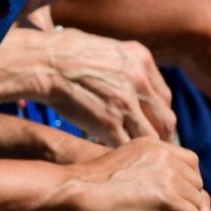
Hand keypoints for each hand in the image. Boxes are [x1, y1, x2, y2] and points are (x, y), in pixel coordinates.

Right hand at [0, 28, 176, 144]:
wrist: (44, 62)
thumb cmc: (66, 53)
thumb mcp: (107, 49)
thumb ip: (125, 67)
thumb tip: (131, 83)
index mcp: (141, 59)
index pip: (164, 96)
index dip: (159, 114)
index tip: (153, 125)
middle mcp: (140, 81)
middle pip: (166, 119)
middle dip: (162, 136)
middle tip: (155, 149)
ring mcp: (126, 104)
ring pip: (152, 137)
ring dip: (147, 152)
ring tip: (140, 161)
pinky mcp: (109, 124)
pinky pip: (128, 147)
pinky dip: (126, 157)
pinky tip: (119, 160)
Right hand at [57, 138, 210, 210]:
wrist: (75, 190)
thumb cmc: (87, 190)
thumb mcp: (125, 177)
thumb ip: (151, 187)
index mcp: (154, 145)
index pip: (188, 165)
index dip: (187, 190)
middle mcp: (165, 154)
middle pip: (195, 185)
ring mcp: (169, 174)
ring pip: (195, 205)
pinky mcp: (168, 197)